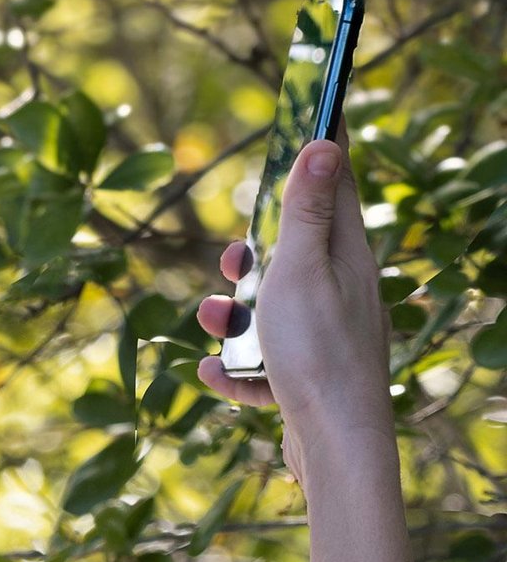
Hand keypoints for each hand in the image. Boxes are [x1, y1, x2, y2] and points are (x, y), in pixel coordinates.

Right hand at [196, 133, 392, 477]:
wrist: (337, 447)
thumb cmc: (320, 352)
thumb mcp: (301, 269)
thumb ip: (305, 210)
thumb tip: (326, 142)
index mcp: (346, 256)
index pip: (333, 187)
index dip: (317, 153)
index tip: (313, 114)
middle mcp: (341, 290)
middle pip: (291, 250)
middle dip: (250, 255)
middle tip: (233, 262)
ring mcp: (324, 334)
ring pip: (268, 306)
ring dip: (231, 315)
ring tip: (215, 324)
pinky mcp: (306, 375)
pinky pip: (261, 361)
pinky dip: (237, 367)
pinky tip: (220, 376)